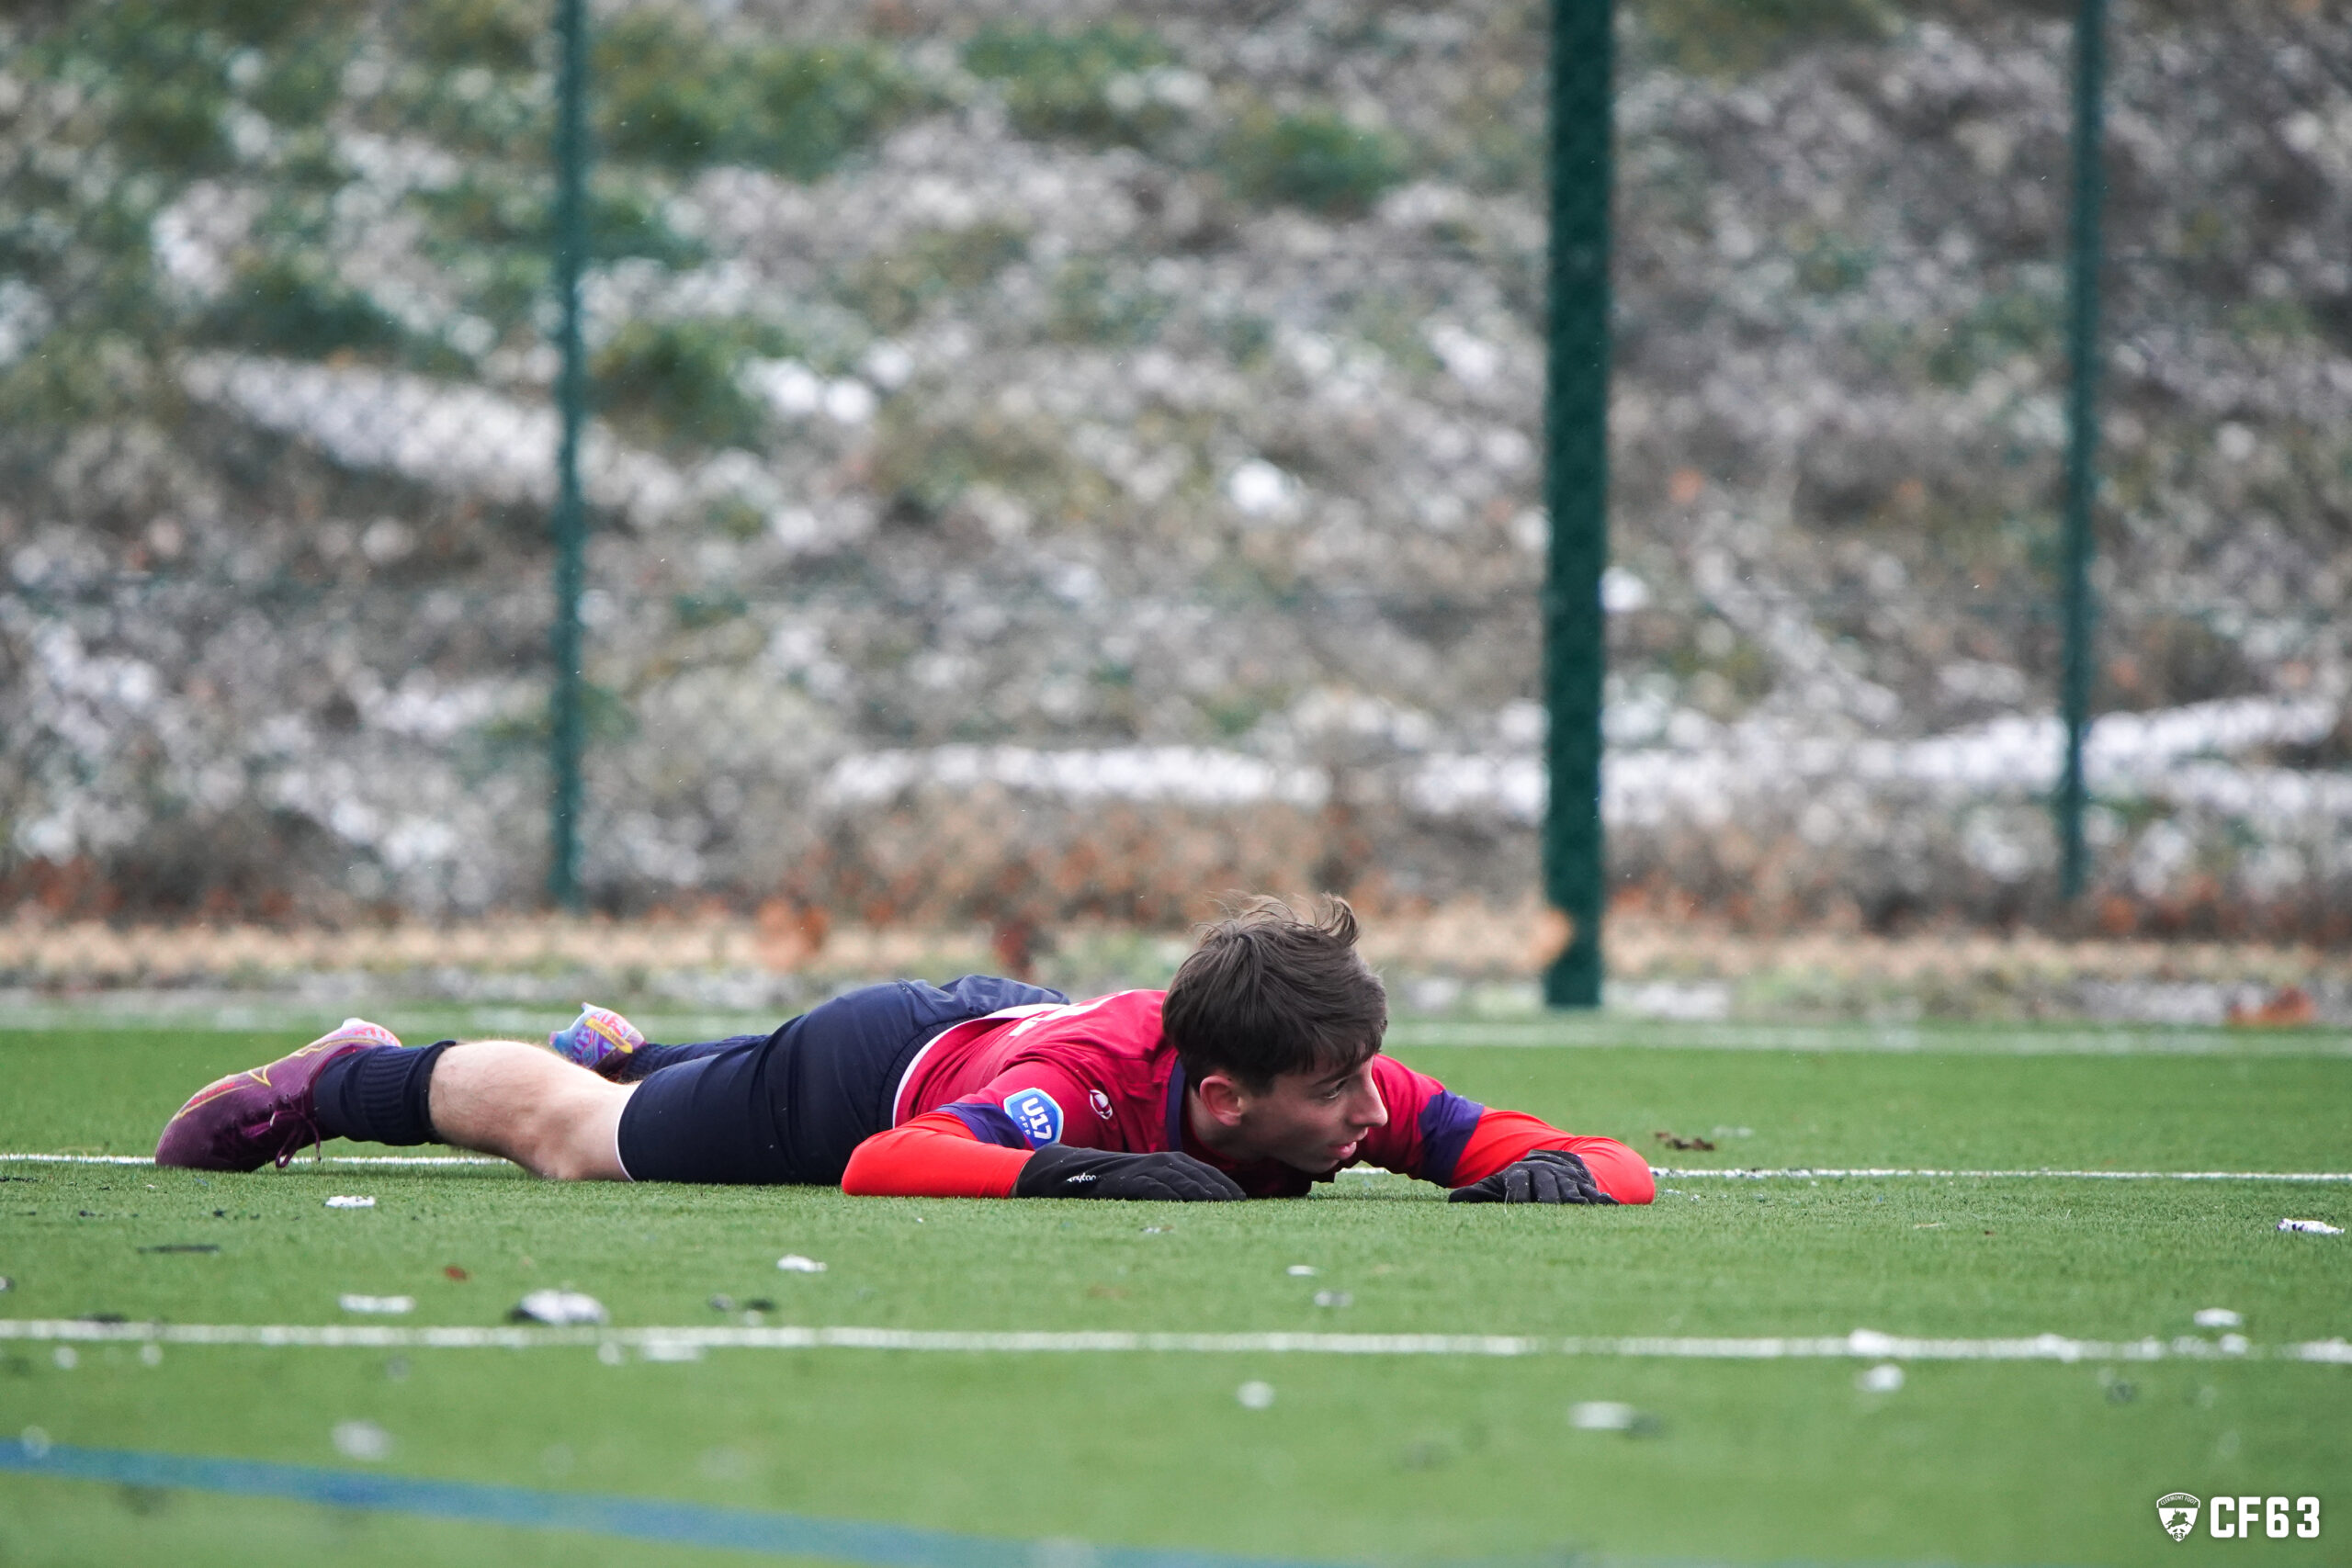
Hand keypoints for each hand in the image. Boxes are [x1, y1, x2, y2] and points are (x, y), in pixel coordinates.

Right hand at [1013, 1143, 1246, 1200]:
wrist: (1066, 1170)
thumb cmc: (1110, 1181)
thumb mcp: (1145, 1184)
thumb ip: (1170, 1191)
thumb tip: (1197, 1211)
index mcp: (1170, 1162)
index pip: (1209, 1176)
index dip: (1228, 1190)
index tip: (1248, 1206)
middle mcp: (1162, 1162)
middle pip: (1203, 1179)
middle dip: (1225, 1196)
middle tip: (1250, 1215)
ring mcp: (1145, 1170)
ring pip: (1184, 1183)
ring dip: (1208, 1196)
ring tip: (1229, 1211)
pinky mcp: (1128, 1180)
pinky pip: (1155, 1188)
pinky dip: (1174, 1197)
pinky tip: (1189, 1207)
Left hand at [1448, 1149, 1617, 1204]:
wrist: (1554, 1161)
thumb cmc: (1521, 1181)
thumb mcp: (1498, 1184)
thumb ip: (1478, 1193)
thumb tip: (1452, 1202)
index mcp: (1523, 1173)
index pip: (1520, 1182)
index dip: (1518, 1194)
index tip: (1516, 1205)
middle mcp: (1547, 1174)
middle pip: (1549, 1190)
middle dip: (1549, 1201)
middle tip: (1548, 1212)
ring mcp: (1569, 1181)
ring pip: (1572, 1193)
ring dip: (1575, 1202)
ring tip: (1577, 1211)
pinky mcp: (1588, 1189)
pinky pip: (1597, 1195)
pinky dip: (1603, 1200)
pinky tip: (1610, 1205)